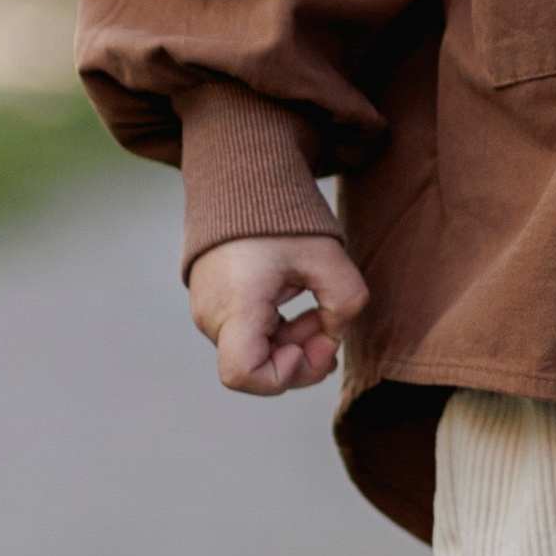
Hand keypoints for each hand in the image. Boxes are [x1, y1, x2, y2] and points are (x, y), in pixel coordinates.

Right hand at [187, 232, 370, 393]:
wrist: (238, 180)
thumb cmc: (277, 216)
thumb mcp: (327, 256)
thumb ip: (346, 302)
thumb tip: (336, 335)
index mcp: (234, 304)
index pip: (244, 375)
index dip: (285, 375)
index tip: (313, 342)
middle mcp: (212, 315)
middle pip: (256, 368)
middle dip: (303, 356)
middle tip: (332, 328)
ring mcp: (209, 310)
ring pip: (255, 352)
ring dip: (294, 341)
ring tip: (319, 309)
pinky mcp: (214, 304)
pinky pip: (248, 335)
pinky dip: (279, 330)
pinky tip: (302, 306)